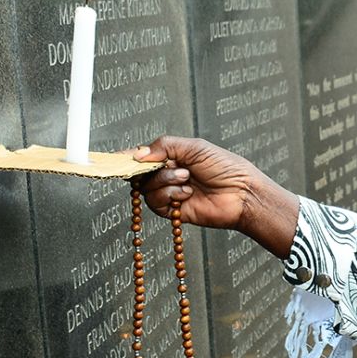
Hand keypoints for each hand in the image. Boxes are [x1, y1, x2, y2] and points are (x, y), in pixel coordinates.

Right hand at [133, 135, 299, 257]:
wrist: (242, 193)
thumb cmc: (224, 167)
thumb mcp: (194, 147)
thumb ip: (164, 146)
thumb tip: (137, 154)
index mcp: (172, 156)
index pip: (143, 156)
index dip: (128, 156)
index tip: (114, 157)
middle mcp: (168, 174)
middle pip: (141, 172)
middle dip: (153, 168)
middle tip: (173, 165)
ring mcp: (170, 193)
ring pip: (147, 188)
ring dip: (166, 181)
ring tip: (187, 179)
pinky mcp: (173, 211)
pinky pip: (156, 203)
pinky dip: (169, 196)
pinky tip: (187, 194)